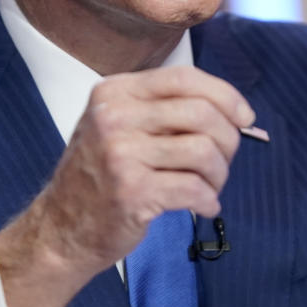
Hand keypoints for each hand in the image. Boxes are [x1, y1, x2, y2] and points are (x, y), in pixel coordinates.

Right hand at [0, 66, 254, 306]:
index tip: (245, 117)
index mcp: (115, 91)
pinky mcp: (132, 191)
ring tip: (210, 187)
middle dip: (228, 139)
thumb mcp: (119, 125)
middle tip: (224, 162)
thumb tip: (233, 110)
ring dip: (220, 174)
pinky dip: (209, 200)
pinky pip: (194, 188)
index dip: (225, 95)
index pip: (184, 78)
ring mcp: (121, 154)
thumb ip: (164, 109)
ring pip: (203, 150)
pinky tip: (203, 206)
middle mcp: (114, 116)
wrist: (61, 228)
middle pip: (201, 112)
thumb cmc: (101, 175)